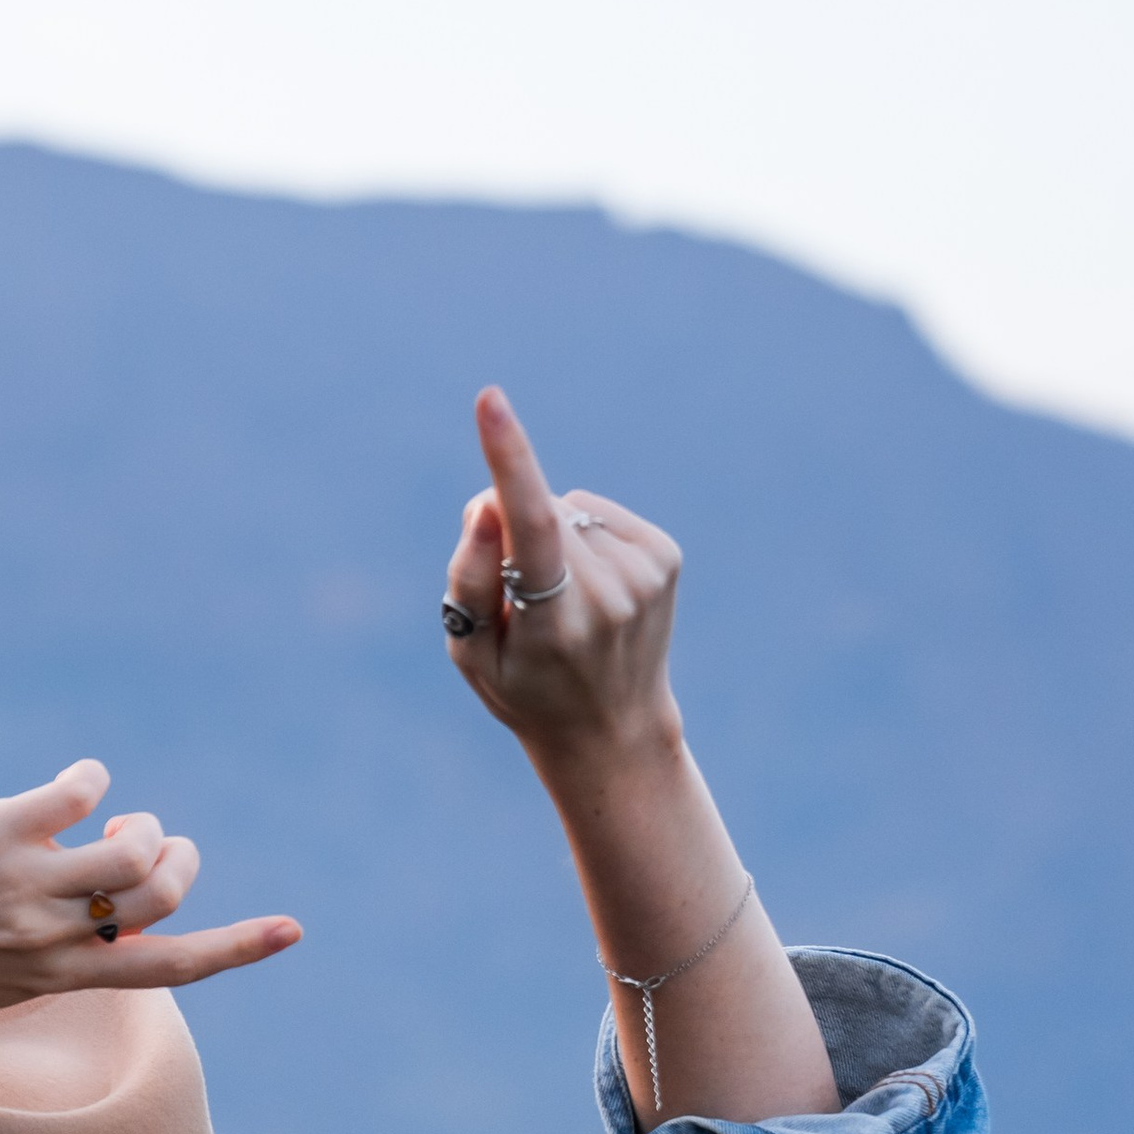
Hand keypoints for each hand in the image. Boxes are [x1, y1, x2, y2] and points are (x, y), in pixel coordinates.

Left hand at [0, 760, 301, 1011]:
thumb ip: (58, 947)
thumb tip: (109, 880)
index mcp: (60, 979)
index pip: (170, 970)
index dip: (238, 950)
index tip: (292, 929)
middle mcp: (52, 939)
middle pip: (163, 894)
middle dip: (177, 858)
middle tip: (148, 843)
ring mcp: (27, 887)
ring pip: (133, 850)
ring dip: (142, 824)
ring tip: (111, 819)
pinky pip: (79, 794)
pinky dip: (92, 779)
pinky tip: (76, 784)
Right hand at [443, 390, 683, 772]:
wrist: (613, 731)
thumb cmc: (526, 690)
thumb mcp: (472, 653)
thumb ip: (469, 577)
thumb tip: (488, 501)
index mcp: (556, 625)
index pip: (531, 527)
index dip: (508, 459)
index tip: (490, 402)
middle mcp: (609, 595)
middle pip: (536, 513)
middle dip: (508, 531)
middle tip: (520, 601)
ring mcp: (644, 573)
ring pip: (566, 509)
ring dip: (550, 538)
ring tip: (561, 601)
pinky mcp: (664, 555)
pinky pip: (595, 514)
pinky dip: (581, 538)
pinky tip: (589, 586)